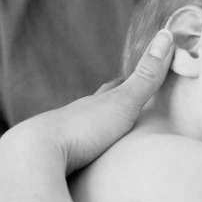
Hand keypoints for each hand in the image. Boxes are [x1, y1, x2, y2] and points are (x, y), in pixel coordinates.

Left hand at [0, 29, 173, 199]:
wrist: (33, 157)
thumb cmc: (83, 129)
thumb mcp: (123, 103)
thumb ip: (146, 76)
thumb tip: (168, 33)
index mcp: (93, 104)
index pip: (111, 89)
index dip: (123, 83)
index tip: (131, 78)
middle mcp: (73, 118)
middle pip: (91, 109)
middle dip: (104, 107)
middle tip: (116, 108)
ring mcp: (58, 141)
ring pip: (76, 134)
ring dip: (88, 135)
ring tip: (98, 141)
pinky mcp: (51, 166)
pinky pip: (68, 160)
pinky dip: (77, 159)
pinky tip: (79, 168)